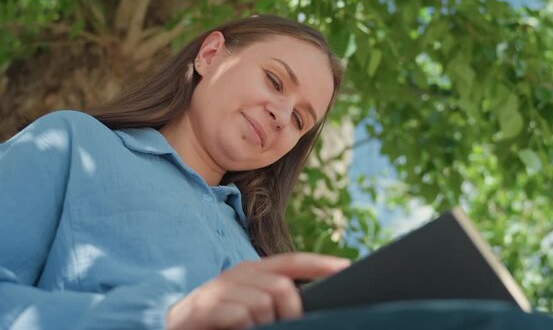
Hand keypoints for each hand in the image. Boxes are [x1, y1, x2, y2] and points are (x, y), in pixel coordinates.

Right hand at [165, 252, 349, 329]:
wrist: (175, 326)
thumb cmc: (220, 319)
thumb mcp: (250, 304)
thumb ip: (274, 299)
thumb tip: (303, 303)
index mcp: (252, 270)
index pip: (292, 261)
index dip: (320, 263)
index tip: (346, 268)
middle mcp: (238, 273)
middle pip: (282, 286)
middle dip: (290, 311)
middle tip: (283, 325)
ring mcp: (220, 289)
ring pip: (264, 303)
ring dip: (264, 324)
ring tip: (252, 329)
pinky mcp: (205, 308)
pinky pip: (242, 317)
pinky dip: (246, 329)